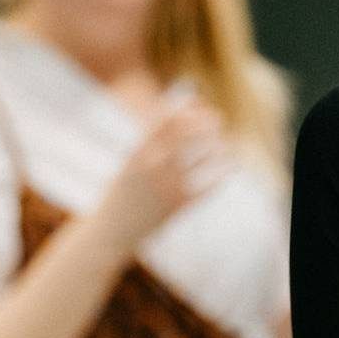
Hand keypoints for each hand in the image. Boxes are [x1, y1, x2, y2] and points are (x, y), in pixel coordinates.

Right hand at [94, 98, 234, 248]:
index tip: (198, 104)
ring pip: (207, 158)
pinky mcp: (179, 207)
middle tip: (217, 120)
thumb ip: (151, 142)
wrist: (110, 233)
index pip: (168, 119)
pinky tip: (228, 168)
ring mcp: (168, 187)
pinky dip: (221, 174)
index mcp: (138, 152)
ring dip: (219, 148)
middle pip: (190, 133)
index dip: (187, 108)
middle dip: (208, 123)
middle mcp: (154, 166)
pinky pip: (210, 186)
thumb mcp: (130, 162)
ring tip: (223, 145)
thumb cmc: (121, 193)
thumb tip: (177, 116)